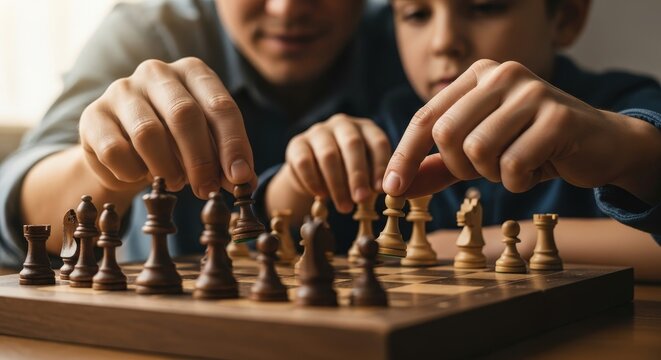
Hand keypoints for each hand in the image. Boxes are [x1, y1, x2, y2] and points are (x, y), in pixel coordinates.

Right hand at [79, 57, 255, 198]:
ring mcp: (122, 90)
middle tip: (206, 189)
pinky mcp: (93, 115)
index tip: (240, 178)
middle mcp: (157, 73)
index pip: (220, 106)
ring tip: (176, 183)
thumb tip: (246, 182)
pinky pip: (115, 151)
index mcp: (193, 72)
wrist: (122, 145)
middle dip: (201, 159)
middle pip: (184, 115)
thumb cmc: (176, 142)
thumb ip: (226, 160)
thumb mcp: (207, 145)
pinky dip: (133, 172)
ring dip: (167, 168)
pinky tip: (141, 177)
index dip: (233, 145)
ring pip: (148, 134)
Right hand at [284, 114, 390, 212]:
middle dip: (358, 175)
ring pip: (328, 155)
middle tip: (361, 199)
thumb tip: (388, 191)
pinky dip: (314, 181)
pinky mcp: (297, 143)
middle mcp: (343, 124)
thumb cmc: (348, 173)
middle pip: (352, 144)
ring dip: (337, 184)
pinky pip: (304, 162)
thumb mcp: (365, 173)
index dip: (380, 166)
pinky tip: (321, 196)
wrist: (313, 172)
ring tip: (344, 207)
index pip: (377, 141)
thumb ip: (374, 179)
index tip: (380, 190)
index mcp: (366, 128)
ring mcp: (318, 131)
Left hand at [383, 59, 641, 198]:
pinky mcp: (557, 117)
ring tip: (515, 165)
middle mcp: (501, 75)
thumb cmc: (530, 146)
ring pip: (478, 150)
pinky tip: (538, 168)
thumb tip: (395, 188)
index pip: (426, 118)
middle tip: (485, 170)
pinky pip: (512, 165)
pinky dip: (518, 181)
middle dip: (460, 166)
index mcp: (477, 76)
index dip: (404, 156)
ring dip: (492, 174)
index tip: (390, 189)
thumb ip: (437, 167)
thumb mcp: (478, 154)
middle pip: (447, 134)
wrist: (598, 144)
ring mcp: (531, 92)